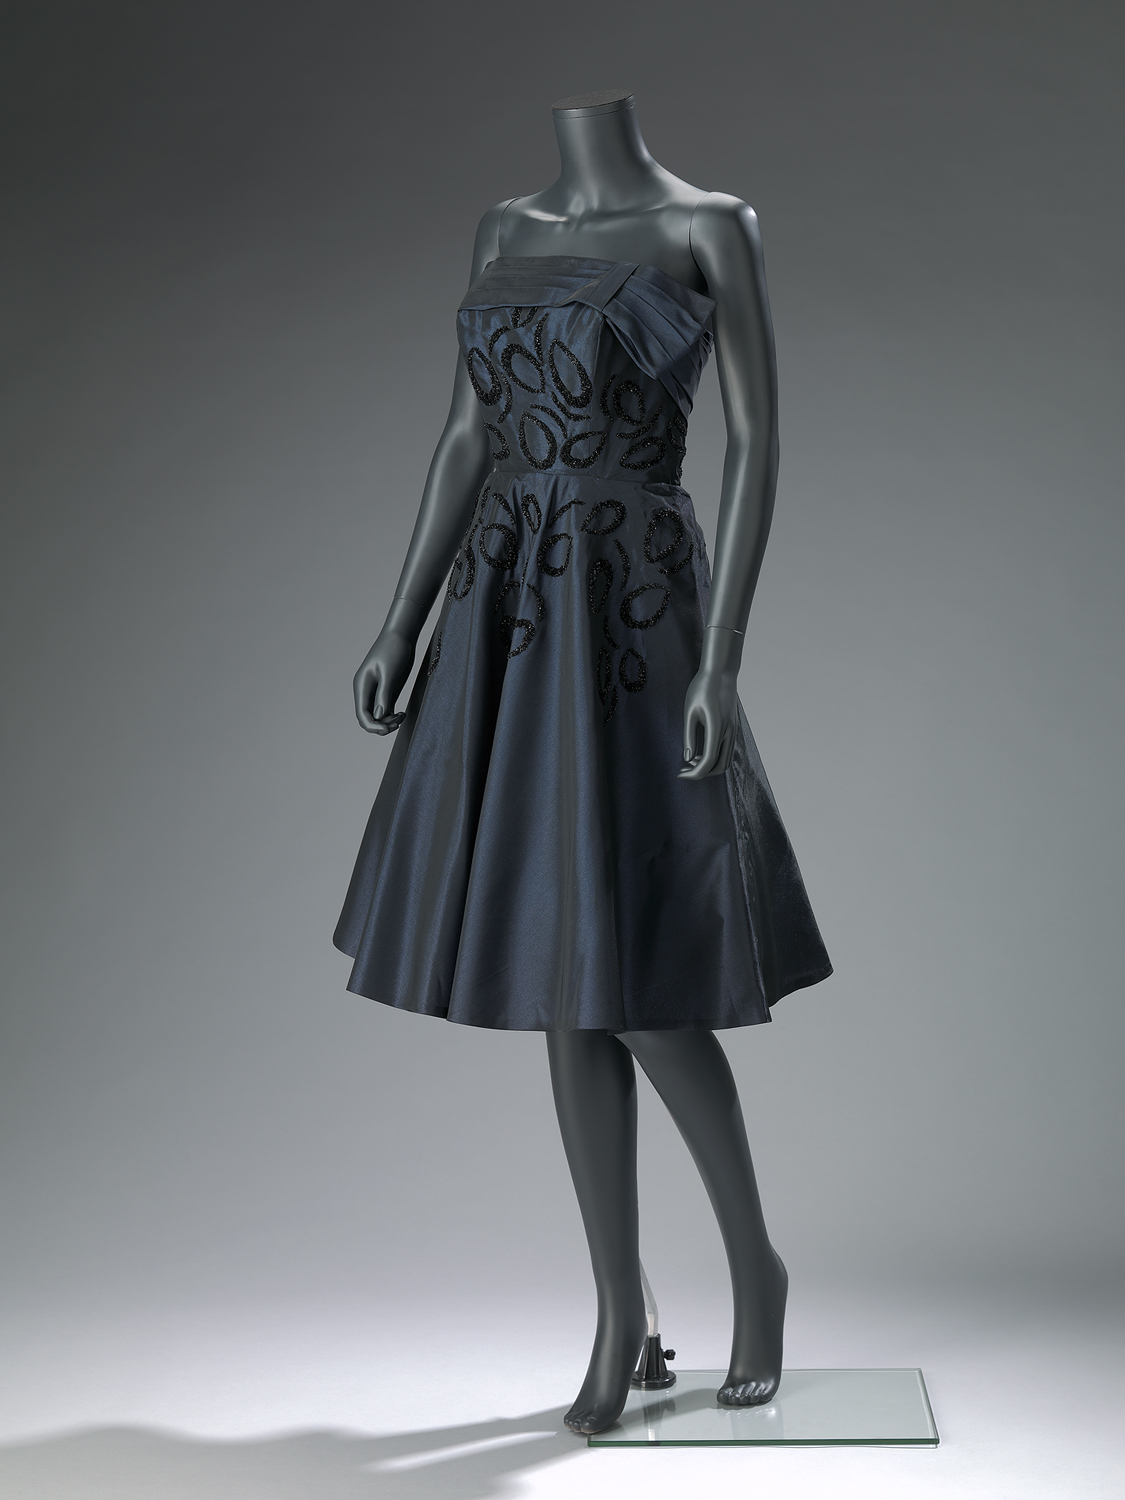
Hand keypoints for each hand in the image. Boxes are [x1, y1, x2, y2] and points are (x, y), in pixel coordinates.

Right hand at [353, 629, 414, 734]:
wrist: (402, 636)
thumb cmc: (393, 649)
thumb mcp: (389, 672)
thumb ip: (383, 694)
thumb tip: (379, 716)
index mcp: (362, 686)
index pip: (362, 714)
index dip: (372, 726)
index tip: (387, 729)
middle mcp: (367, 691)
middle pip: (368, 719)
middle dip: (381, 726)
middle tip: (398, 721)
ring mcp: (377, 692)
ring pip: (378, 717)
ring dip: (389, 722)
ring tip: (402, 717)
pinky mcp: (388, 691)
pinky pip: (386, 711)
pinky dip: (393, 717)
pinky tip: (403, 714)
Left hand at [678, 627, 741, 779]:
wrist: (721, 672)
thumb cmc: (701, 688)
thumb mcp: (690, 712)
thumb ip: (689, 736)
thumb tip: (688, 758)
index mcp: (717, 728)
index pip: (708, 761)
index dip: (694, 773)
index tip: (680, 773)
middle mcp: (729, 732)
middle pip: (720, 766)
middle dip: (702, 772)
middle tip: (684, 768)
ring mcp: (733, 730)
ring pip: (725, 760)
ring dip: (709, 766)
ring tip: (691, 760)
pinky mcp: (733, 728)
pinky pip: (726, 750)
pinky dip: (715, 757)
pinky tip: (700, 751)